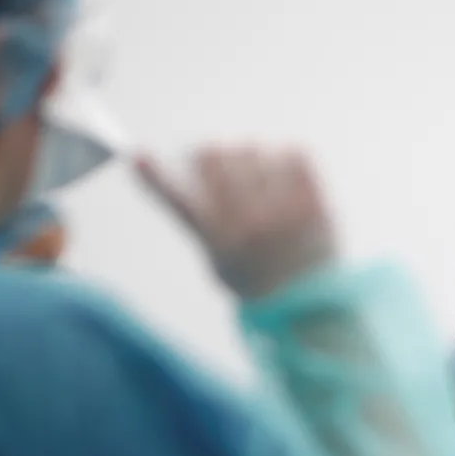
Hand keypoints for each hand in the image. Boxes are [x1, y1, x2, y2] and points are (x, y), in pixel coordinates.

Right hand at [136, 147, 337, 298]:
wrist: (311, 306)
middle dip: (213, 154)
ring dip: (253, 159)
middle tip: (221, 162)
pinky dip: (286, 159)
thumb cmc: (256, 279)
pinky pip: (294, 154)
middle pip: (215, 155)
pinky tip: (286, 179)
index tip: (139, 158)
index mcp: (220, 241)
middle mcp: (250, 224)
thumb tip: (166, 168)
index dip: (154, 177)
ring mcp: (286, 212)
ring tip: (262, 183)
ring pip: (254, 148)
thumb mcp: (217, 258)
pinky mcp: (316, 203)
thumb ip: (196, 218)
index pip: (177, 199)